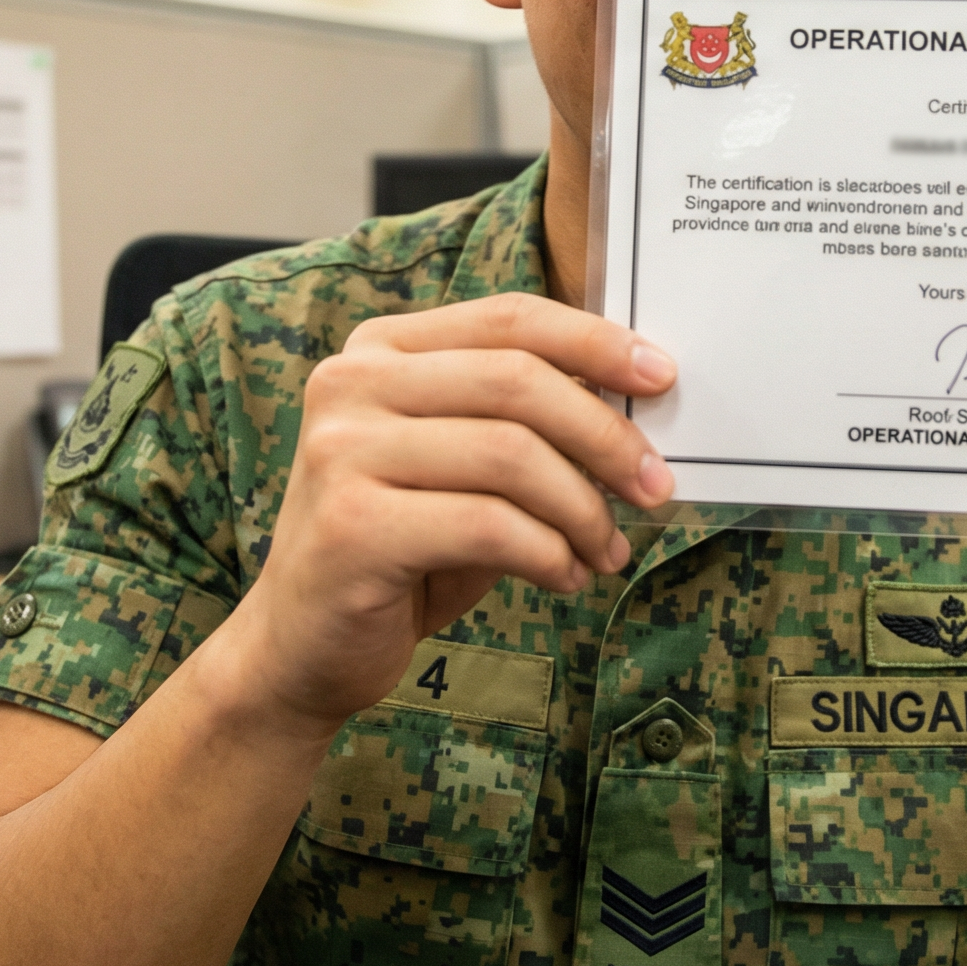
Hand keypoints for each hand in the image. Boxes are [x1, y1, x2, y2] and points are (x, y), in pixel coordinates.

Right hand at [233, 293, 676, 736]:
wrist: (304, 647)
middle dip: (605, 435)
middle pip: (516, 381)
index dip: (594, 341)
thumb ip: (520, 422)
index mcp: (378, 349)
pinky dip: (548, 553)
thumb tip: (634, 401)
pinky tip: (564, 577)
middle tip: (654, 487)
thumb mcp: (462, 467)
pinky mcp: (350, 526)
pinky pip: (488, 525)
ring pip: (510, 454)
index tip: (662, 377)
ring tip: (607, 550)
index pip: (507, 318)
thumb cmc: (401, 550)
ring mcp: (341, 452)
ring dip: (583, 509)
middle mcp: (349, 384)